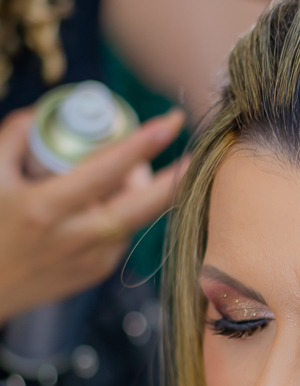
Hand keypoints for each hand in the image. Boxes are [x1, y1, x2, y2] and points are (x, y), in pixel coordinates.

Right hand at [0, 107, 185, 324]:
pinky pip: (121, 234)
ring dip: (142, 192)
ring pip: (134, 218)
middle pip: (141, 207)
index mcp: (44, 211)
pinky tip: (104, 202)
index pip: (104, 172)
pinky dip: (121, 213)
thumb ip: (17, 137)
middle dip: (175, 180)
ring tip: (128, 170)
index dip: (140, 146)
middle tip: (194, 155)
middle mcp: (73, 239)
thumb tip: (47, 112)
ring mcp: (89, 261)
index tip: (169, 123)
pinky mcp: (95, 273)